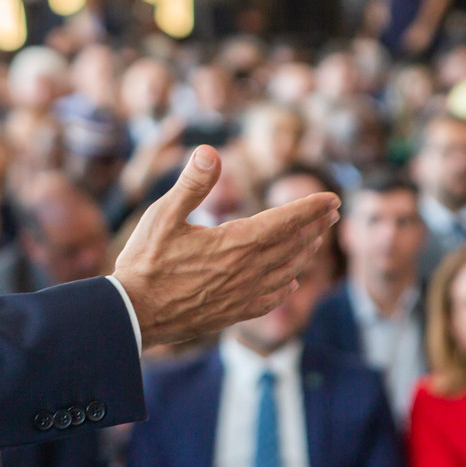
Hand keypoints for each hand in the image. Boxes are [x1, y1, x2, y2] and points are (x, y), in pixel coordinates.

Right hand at [115, 147, 336, 346]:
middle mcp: (247, 271)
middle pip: (293, 245)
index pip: (284, 221)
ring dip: (306, 253)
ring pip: (287, 271)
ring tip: (316, 240)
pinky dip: (286, 287)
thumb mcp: (163, 215)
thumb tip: (211, 151)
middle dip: (315, 226)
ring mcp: (242, 295)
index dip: (310, 208)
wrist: (133, 315)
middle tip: (333, 212)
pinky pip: (270, 300)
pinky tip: (290, 283)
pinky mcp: (232, 314)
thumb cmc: (145, 262)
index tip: (332, 197)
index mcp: (235, 243)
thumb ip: (192, 184)